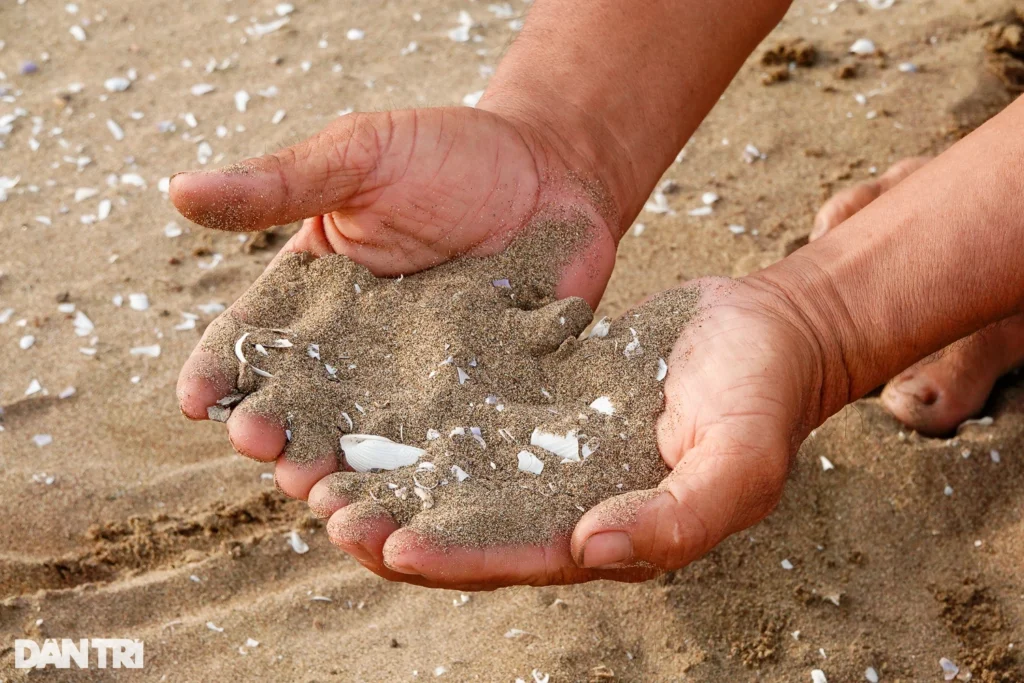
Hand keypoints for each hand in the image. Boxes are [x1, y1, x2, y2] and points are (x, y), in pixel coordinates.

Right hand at [173, 106, 621, 498]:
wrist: (551, 170)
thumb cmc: (447, 153)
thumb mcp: (360, 157)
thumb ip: (282, 184)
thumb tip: (177, 189)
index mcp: (315, 297)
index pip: (253, 342)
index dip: (222, 370)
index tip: (198, 400)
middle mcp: (359, 352)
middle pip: (305, 406)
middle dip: (278, 435)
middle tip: (269, 453)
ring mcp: (419, 382)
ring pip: (369, 443)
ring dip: (343, 471)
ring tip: (325, 491)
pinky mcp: (481, 400)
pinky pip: (451, 446)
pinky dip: (430, 476)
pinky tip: (415, 500)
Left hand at [305, 275, 841, 588]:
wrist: (766, 329)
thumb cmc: (761, 395)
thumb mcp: (740, 459)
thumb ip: (681, 515)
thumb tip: (593, 547)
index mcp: (605, 529)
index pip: (515, 557)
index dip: (452, 557)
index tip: (390, 544)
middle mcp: (561, 499)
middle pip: (464, 524)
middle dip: (395, 523)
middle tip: (326, 507)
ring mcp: (543, 450)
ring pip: (451, 471)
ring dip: (391, 470)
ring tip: (321, 459)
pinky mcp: (532, 400)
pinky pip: (467, 410)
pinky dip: (418, 409)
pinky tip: (366, 392)